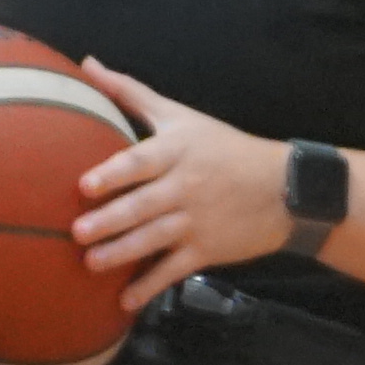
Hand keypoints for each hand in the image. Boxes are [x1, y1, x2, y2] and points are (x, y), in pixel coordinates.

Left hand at [71, 66, 291, 309]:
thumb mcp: (181, 116)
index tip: (86, 185)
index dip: (114, 173)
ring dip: (123, 254)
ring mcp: (197, 221)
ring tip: (92, 264)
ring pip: (155, 240)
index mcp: (177, 152)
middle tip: (79, 233)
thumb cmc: (224, 148)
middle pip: (143, 205)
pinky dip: (151, 287)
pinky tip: (126, 301)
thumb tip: (86, 63)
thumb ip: (131, 93)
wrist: (285, 188)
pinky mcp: (207, 251)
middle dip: (112, 221)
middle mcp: (186, 187)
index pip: (141, 161)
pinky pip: (174, 270)